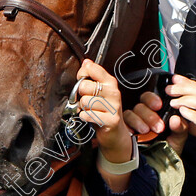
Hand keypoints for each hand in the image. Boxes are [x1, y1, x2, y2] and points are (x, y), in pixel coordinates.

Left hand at [76, 59, 134, 190]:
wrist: (115, 134)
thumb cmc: (103, 110)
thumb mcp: (99, 91)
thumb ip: (92, 76)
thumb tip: (86, 62)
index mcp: (110, 82)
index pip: (91, 69)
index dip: (82, 74)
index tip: (83, 80)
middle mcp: (114, 92)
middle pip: (84, 86)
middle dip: (81, 95)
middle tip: (87, 101)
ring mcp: (114, 106)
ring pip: (85, 102)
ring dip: (83, 108)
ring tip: (90, 111)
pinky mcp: (111, 120)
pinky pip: (89, 115)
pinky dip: (85, 117)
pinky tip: (91, 118)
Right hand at [124, 91, 189, 153]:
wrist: (156, 168)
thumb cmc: (166, 150)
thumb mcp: (177, 139)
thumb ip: (180, 128)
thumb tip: (176, 119)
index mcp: (154, 112)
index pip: (149, 98)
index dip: (152, 99)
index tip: (159, 106)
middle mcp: (141, 115)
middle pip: (140, 106)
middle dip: (149, 115)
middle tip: (158, 127)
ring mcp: (130, 124)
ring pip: (129, 114)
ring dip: (138, 121)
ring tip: (146, 131)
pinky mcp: (122, 132)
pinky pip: (120, 125)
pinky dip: (127, 128)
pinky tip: (133, 134)